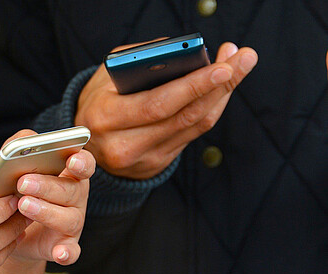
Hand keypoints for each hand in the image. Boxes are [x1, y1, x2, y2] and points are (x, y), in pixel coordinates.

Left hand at [0, 130, 95, 265]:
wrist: (9, 229)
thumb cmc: (17, 190)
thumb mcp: (15, 165)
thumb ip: (19, 146)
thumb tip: (26, 139)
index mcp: (69, 174)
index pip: (84, 164)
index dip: (81, 161)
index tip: (71, 160)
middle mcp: (76, 198)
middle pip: (72, 190)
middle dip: (48, 185)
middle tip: (23, 182)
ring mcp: (73, 223)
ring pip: (69, 218)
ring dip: (47, 212)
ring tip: (23, 205)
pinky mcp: (64, 246)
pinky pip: (71, 251)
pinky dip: (67, 253)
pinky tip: (59, 253)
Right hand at [75, 40, 257, 178]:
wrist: (85, 144)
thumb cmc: (98, 101)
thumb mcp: (106, 75)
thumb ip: (140, 60)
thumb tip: (184, 52)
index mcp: (106, 118)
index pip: (158, 104)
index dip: (193, 86)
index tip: (222, 66)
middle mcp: (124, 145)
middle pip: (184, 116)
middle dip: (219, 86)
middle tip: (243, 59)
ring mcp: (142, 159)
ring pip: (194, 127)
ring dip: (221, 96)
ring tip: (237, 68)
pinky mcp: (156, 164)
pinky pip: (192, 136)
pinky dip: (209, 111)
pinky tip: (220, 91)